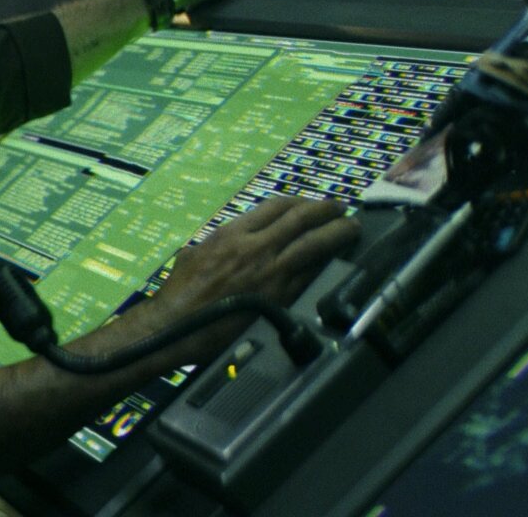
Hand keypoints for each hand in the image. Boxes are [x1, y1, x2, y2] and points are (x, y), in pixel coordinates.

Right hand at [143, 196, 357, 362]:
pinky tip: (336, 260)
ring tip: (350, 228)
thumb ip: (221, 242)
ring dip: (337, 232)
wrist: (177, 327)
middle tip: (340, 208)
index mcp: (233, 233)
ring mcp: (270, 272)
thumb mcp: (195, 252)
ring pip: (313, 244)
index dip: (298, 201)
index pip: (275, 206)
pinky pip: (310, 274)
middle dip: (325, 210)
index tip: (308, 204)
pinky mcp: (279, 297)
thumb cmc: (179, 292)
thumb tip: (235, 240)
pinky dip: (325, 263)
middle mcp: (256, 247)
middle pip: (301, 218)